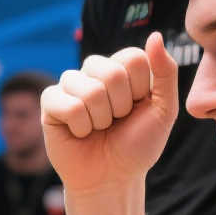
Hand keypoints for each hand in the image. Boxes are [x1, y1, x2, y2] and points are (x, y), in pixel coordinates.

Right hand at [40, 34, 178, 194]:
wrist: (111, 178)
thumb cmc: (137, 146)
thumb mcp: (163, 110)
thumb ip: (165, 72)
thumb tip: (155, 35)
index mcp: (122, 67)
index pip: (134, 58)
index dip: (140, 90)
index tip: (138, 108)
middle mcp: (95, 71)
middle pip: (111, 72)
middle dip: (121, 107)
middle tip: (116, 122)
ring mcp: (71, 84)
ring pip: (90, 90)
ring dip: (100, 120)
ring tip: (98, 129)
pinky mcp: (50, 101)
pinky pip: (68, 105)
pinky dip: (80, 127)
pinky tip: (79, 133)